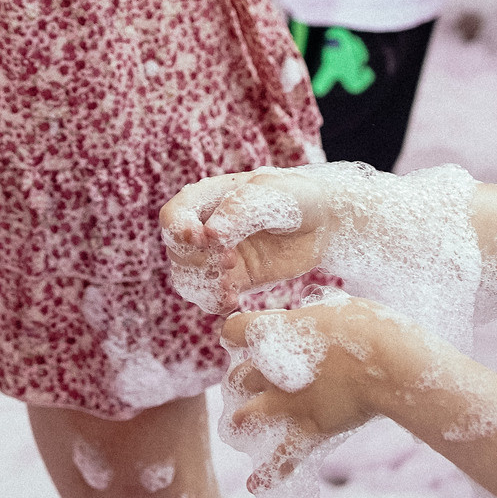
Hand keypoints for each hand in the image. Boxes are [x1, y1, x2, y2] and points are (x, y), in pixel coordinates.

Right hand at [161, 168, 334, 311]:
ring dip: (204, 288)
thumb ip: (240, 211)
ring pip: (188, 279)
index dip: (180, 232)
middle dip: (198, 263)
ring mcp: (217, 257)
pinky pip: (210, 297)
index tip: (205, 240)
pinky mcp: (233, 280)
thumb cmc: (296, 197)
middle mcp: (205, 228)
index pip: (173, 217)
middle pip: (177, 252)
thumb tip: (210, 235)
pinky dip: (215, 303)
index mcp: (207, 199)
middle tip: (230, 263)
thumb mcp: (272, 195)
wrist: (323, 223)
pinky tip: (233, 301)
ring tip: (230, 290)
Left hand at [217, 299, 422, 497]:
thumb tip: (320, 314)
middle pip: (240, 375)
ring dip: (243, 420)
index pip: (234, 329)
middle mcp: (275, 368)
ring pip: (250, 414)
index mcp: (278, 332)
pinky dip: (270, 472)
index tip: (241, 337)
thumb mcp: (336, 308)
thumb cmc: (368, 326)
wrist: (387, 361)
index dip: (236, 333)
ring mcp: (290, 401)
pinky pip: (285, 455)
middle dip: (242, 380)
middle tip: (250, 382)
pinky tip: (257, 485)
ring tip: (238, 424)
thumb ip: (318, 317)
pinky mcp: (310, 427)